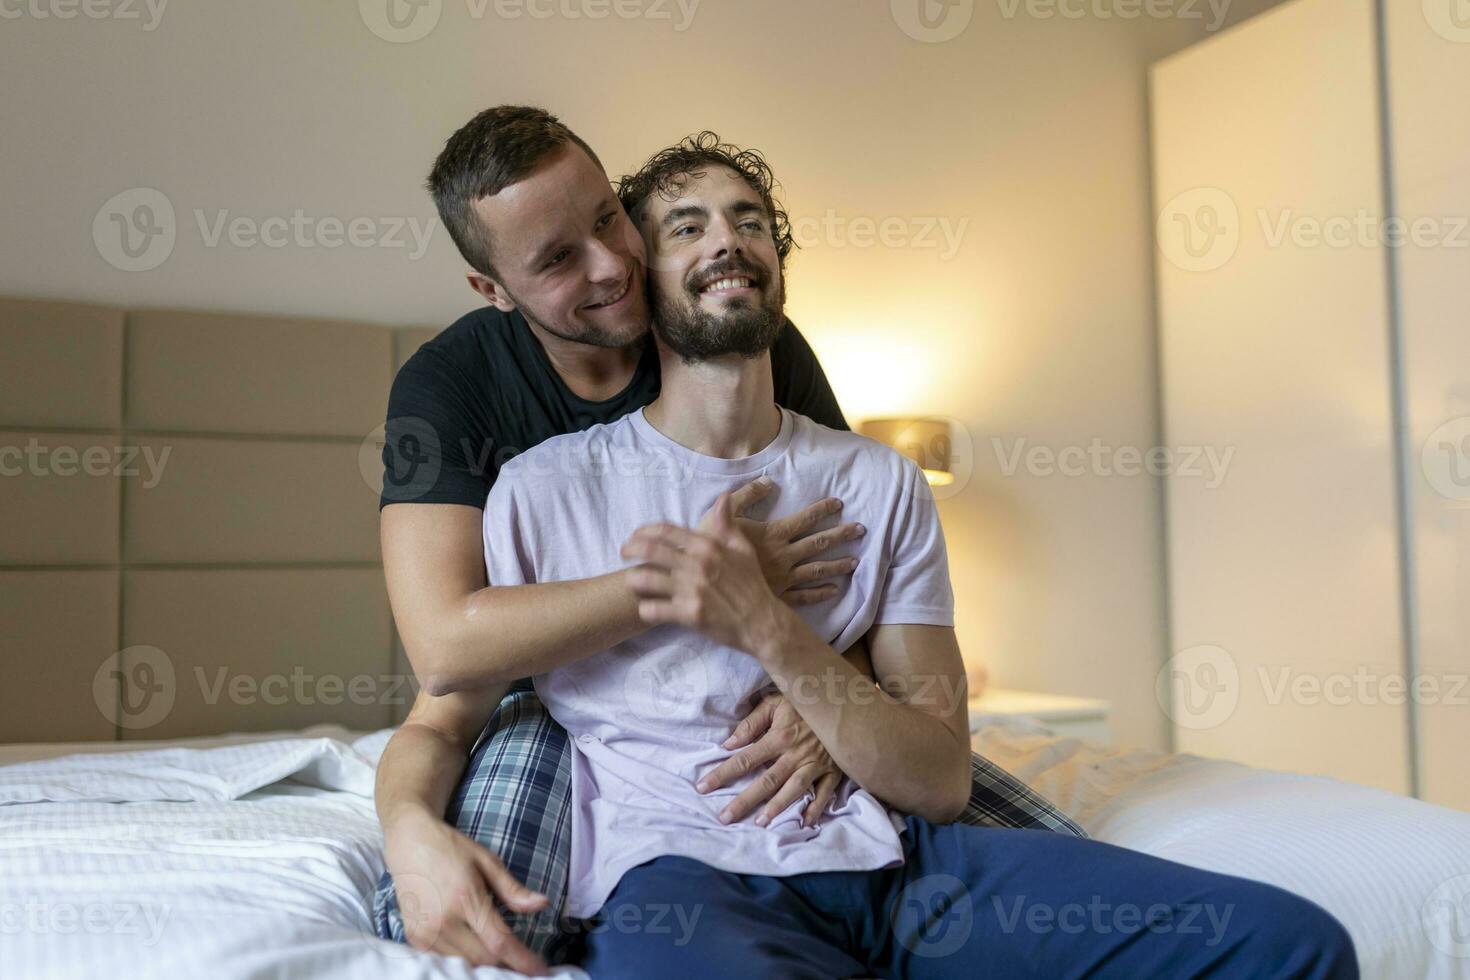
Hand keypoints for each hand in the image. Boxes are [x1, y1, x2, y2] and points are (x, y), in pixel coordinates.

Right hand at [382, 808, 549, 974]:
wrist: (409, 842)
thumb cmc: (451, 848)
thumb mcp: (487, 861)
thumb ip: (513, 889)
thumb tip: (543, 904)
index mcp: (465, 898)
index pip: (499, 942)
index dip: (523, 961)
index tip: (541, 970)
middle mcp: (442, 920)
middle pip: (483, 959)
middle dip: (507, 966)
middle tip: (524, 965)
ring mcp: (425, 932)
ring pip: (463, 964)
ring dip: (485, 965)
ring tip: (503, 961)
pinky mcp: (414, 938)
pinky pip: (444, 960)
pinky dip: (463, 960)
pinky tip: (476, 954)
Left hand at [622, 491, 789, 652]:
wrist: (762, 622)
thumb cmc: (751, 584)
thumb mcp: (743, 549)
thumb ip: (727, 524)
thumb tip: (723, 497)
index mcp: (707, 546)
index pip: (666, 530)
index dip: (644, 531)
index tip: (635, 536)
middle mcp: (697, 565)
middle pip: (650, 550)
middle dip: (630, 549)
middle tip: (623, 553)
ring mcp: (692, 590)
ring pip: (646, 580)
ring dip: (633, 579)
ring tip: (631, 581)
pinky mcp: (689, 614)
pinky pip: (654, 610)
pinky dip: (646, 609)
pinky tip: (646, 608)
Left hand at [695, 689, 844, 827]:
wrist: (843, 698)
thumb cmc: (804, 699)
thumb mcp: (775, 702)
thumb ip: (752, 723)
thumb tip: (729, 744)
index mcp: (779, 737)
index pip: (745, 759)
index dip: (722, 774)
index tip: (703, 787)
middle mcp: (795, 753)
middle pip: (766, 781)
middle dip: (744, 801)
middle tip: (724, 818)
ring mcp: (816, 763)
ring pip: (794, 789)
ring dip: (777, 808)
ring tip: (760, 823)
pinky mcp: (834, 769)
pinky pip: (825, 792)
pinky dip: (816, 808)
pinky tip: (805, 822)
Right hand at [703, 477, 864, 606]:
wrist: (702, 584)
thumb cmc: (709, 548)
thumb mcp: (722, 514)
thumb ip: (746, 495)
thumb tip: (769, 481)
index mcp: (772, 534)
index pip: (804, 519)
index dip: (823, 510)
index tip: (839, 503)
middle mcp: (783, 556)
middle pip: (818, 543)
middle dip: (841, 535)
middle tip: (861, 529)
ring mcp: (783, 579)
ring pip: (817, 570)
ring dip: (837, 564)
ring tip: (855, 561)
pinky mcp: (778, 597)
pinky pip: (805, 596)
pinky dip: (821, 593)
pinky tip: (834, 590)